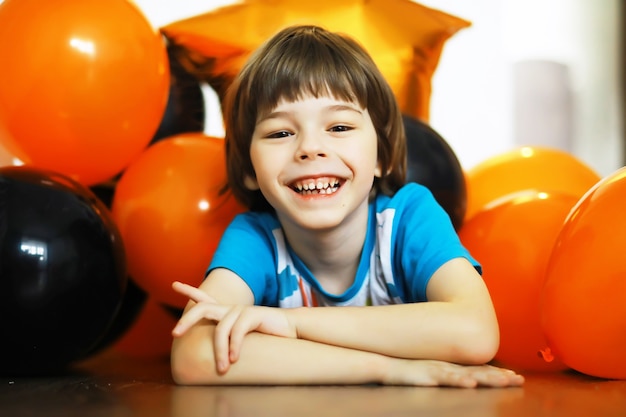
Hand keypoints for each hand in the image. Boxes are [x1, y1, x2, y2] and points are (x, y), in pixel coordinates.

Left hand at [171, 281, 295, 373]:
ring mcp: (240, 310)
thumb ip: (228, 338)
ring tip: (222, 369)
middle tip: (175, 333)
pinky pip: (237, 332)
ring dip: (219, 352)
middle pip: (202, 308)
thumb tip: (214, 354)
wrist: (290, 329)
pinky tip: (234, 359)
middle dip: (186, 319)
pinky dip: (234, 347)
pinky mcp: (252, 315)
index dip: (189, 291)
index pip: (204, 299)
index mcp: (226, 312)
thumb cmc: (266, 336)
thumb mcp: (242, 336)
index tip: (174, 284)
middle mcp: (230, 308)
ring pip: (220, 330)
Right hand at [383, 359, 524, 387]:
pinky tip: (470, 382)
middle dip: (499, 376)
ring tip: (504, 381)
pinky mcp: (427, 375)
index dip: (497, 373)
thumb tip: (463, 379)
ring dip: (486, 377)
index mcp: (450, 367)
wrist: (383, 363)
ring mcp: (438, 370)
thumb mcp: (430, 373)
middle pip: (478, 371)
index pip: (478, 370)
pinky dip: (458, 380)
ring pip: (467, 374)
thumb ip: (445, 375)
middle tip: (519, 380)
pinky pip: (445, 378)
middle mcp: (448, 367)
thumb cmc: (406, 371)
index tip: (515, 377)